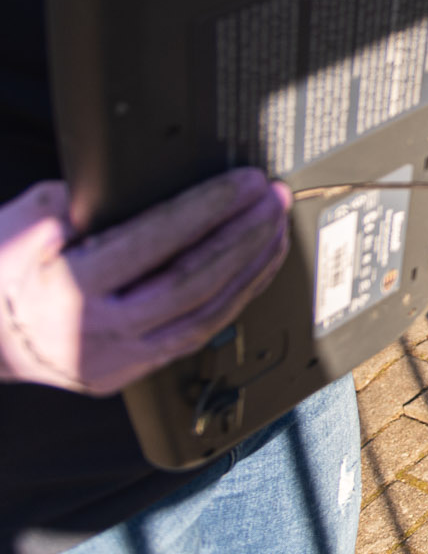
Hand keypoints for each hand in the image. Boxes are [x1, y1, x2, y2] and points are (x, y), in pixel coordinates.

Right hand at [0, 170, 290, 394]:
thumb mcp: (19, 224)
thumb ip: (75, 201)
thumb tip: (132, 183)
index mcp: (67, 292)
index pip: (155, 243)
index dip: (207, 209)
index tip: (242, 183)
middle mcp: (97, 333)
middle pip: (193, 281)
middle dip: (243, 234)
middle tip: (272, 197)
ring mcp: (117, 359)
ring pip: (205, 314)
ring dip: (250, 267)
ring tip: (276, 227)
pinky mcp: (129, 371)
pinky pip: (197, 334)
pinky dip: (232, 299)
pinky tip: (255, 269)